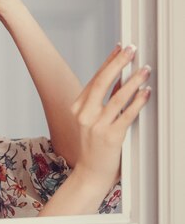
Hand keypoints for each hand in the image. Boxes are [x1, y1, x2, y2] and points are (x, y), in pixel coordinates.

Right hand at [71, 44, 151, 188]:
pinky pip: (127, 115)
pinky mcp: (110, 137)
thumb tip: (122, 80)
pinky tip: (146, 92)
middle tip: (132, 50)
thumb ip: (106, 101)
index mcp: (78, 108)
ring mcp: (96, 126)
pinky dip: (138, 102)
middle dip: (119, 63)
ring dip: (133, 81)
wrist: (90, 175)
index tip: (120, 48)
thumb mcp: (93, 121)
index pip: (95, 79)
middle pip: (102, 82)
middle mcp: (84, 114)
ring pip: (117, 97)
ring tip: (145, 70)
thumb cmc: (94, 148)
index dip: (109, 62)